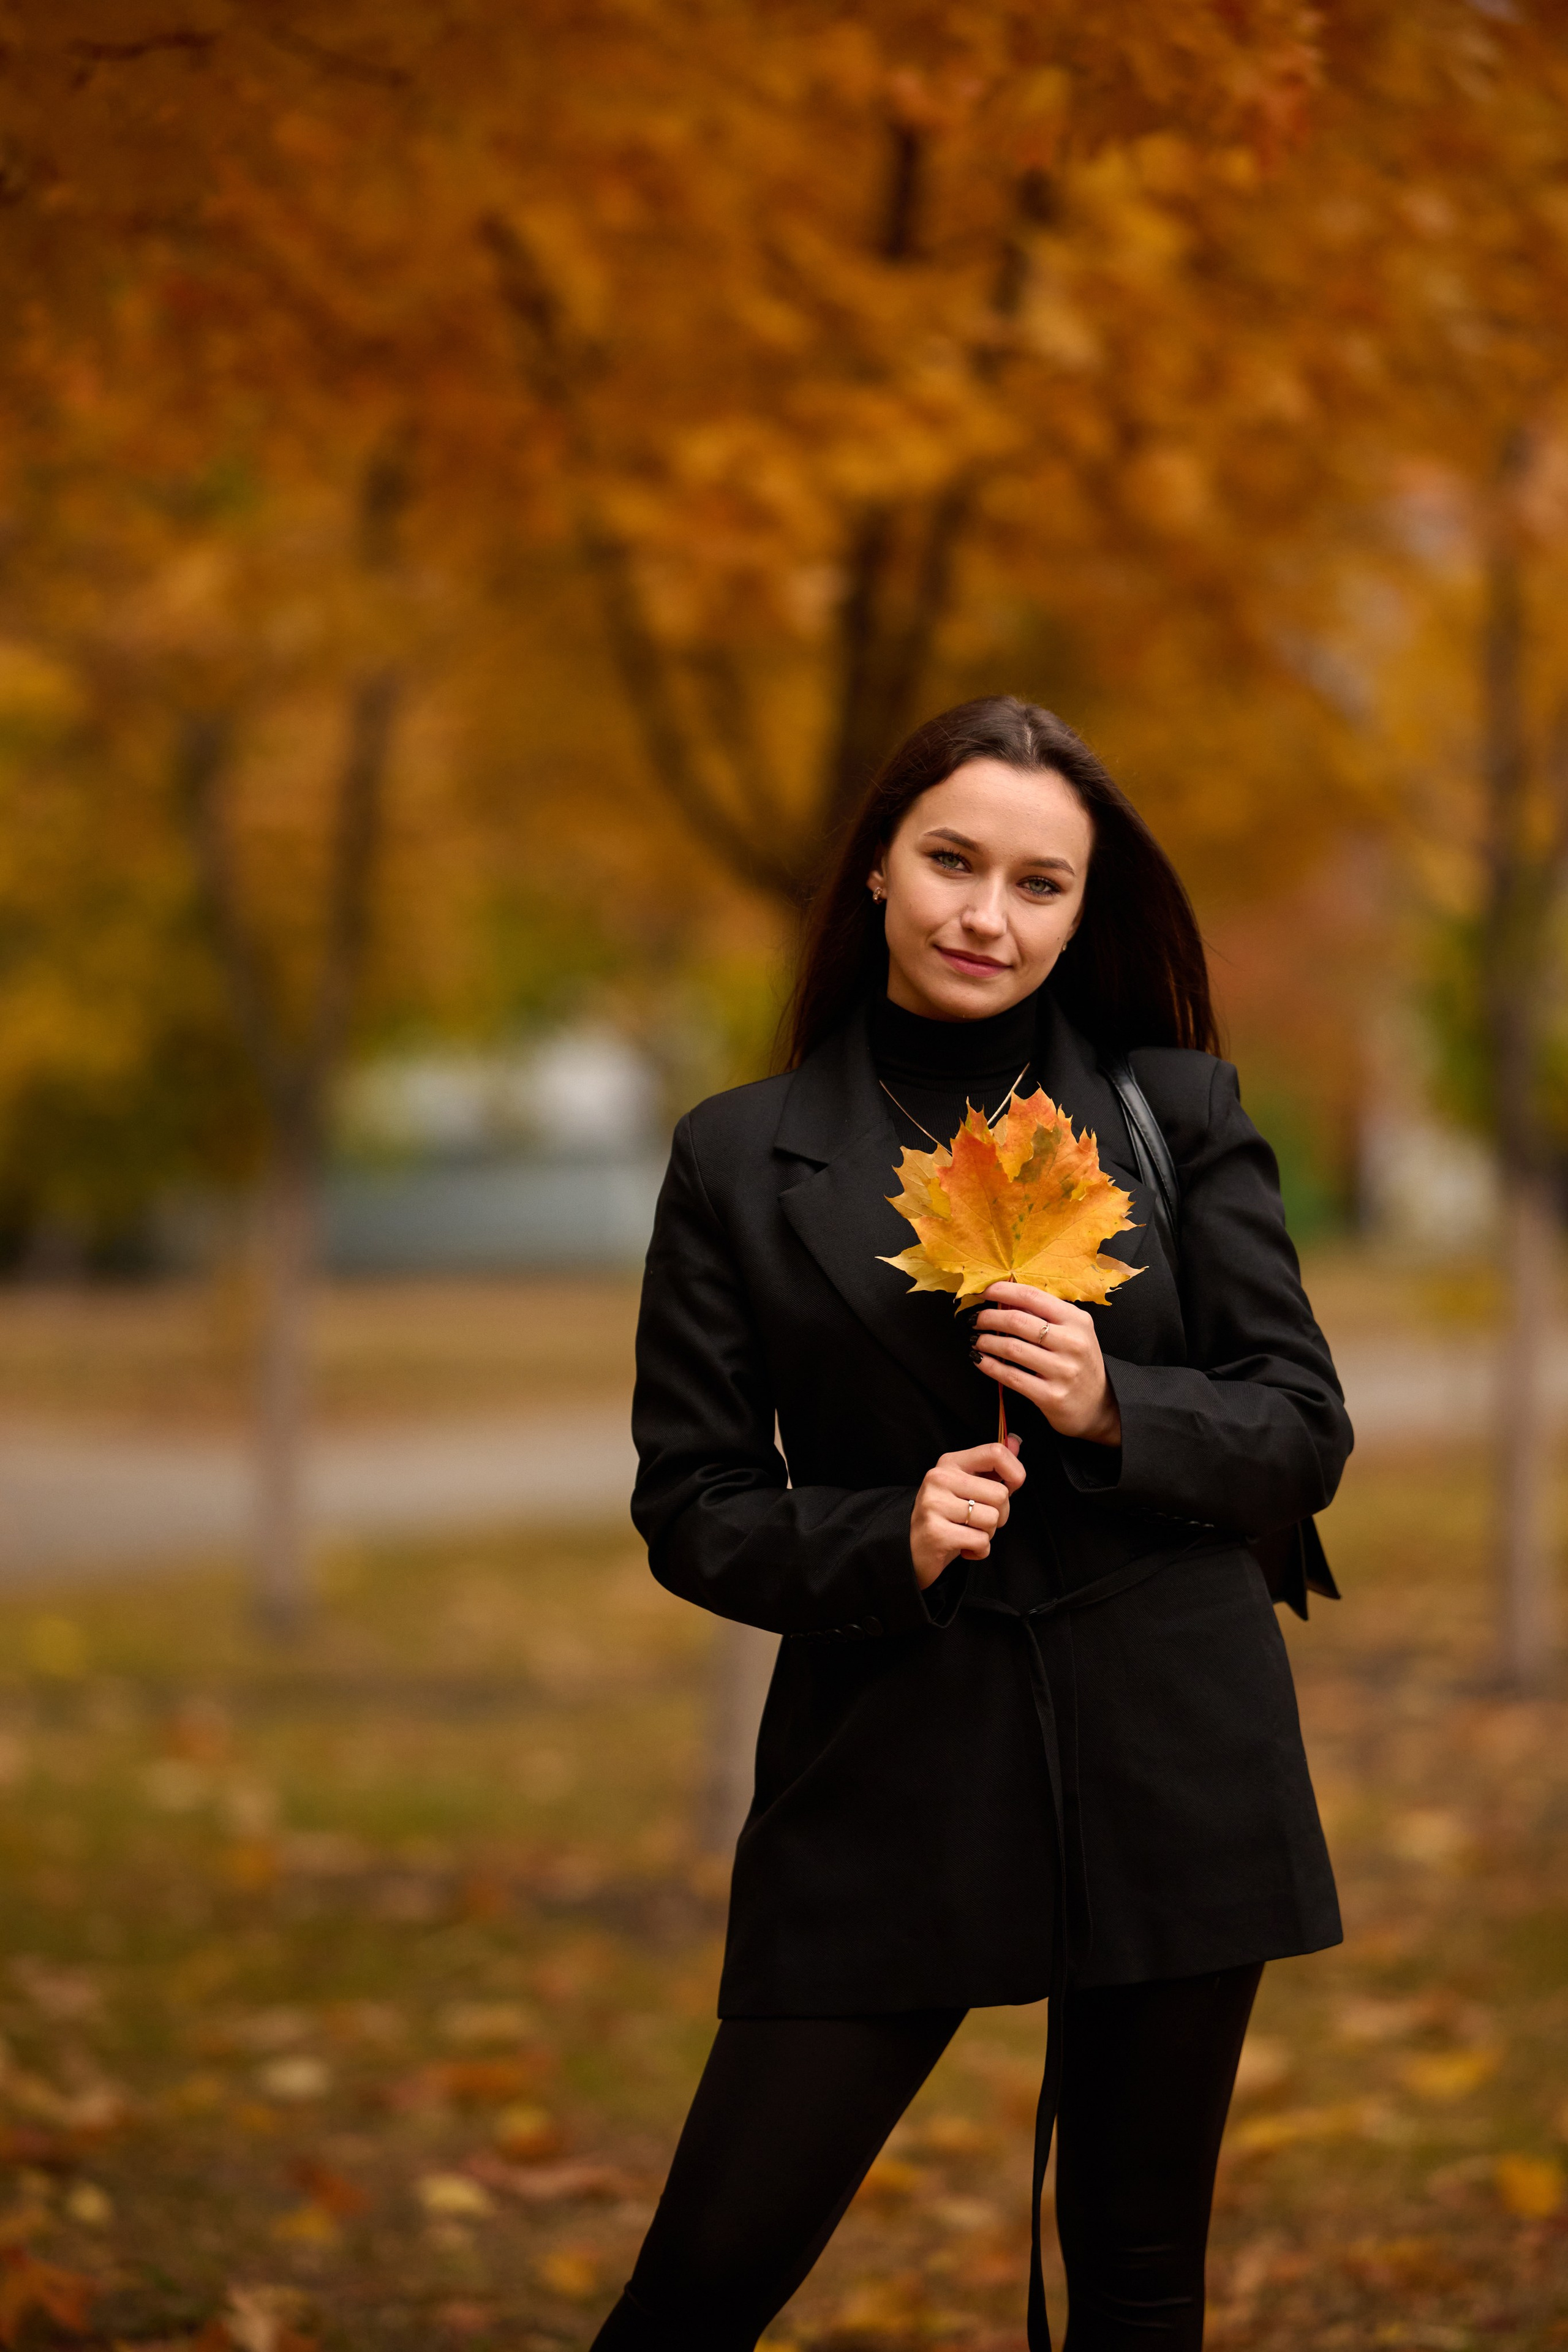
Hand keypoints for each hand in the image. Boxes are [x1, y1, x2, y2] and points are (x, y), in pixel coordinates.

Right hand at [909, 1437, 1024, 1588]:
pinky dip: (979, 1551)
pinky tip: (963, 1547)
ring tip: (968, 1532)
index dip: (1015, 1473)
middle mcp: (940, 1478)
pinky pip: (981, 1542)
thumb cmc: (947, 1516)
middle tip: (979, 1521)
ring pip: (992, 1520)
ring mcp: (935, 1504)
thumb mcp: (968, 1486)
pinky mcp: (936, 1532)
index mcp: (950, 1463)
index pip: (995, 1452)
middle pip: (1000, 1494)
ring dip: (987, 1534)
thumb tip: (1015, 1442)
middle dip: (1000, 1515)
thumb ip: (992, 1466)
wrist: (912, 1548)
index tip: (1010, 1489)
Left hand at [972, 1282, 1121, 1445]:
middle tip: (975, 1320)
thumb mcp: (1073, 1332)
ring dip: (986, 1341)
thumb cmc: (1079, 1363)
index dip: (1002, 1291)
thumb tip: (1005, 1299)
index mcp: (1077, 1320)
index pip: (1033, 1297)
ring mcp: (1063, 1371)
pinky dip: (990, 1366)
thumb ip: (1045, 1314)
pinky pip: (1011, 1377)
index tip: (983, 1292)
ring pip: (1012, 1348)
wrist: (1098, 1406)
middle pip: (1018, 1321)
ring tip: (977, 1340)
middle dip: (989, 1318)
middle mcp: (1072, 1343)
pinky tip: (980, 1360)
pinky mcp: (1051, 1396)